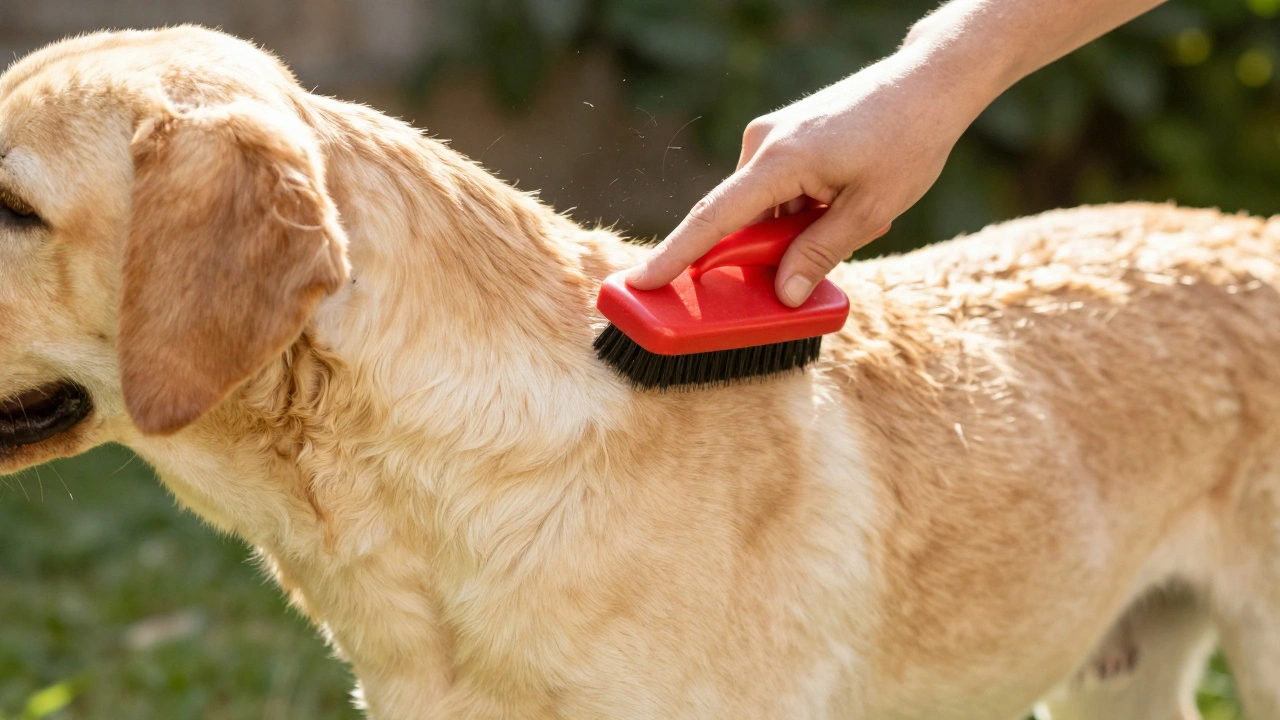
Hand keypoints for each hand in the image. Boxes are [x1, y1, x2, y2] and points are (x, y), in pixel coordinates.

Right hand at [625, 44, 987, 305]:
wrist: (929, 83)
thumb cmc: (907, 140)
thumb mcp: (870, 210)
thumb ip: (820, 253)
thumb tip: (784, 294)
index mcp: (780, 160)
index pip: (714, 217)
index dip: (676, 255)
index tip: (641, 283)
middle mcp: (763, 143)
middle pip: (740, 219)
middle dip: (770, 251)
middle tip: (820, 252)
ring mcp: (771, 136)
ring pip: (762, 208)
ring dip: (794, 229)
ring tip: (851, 213)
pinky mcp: (784, 136)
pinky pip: (776, 190)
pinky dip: (799, 210)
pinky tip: (842, 200)